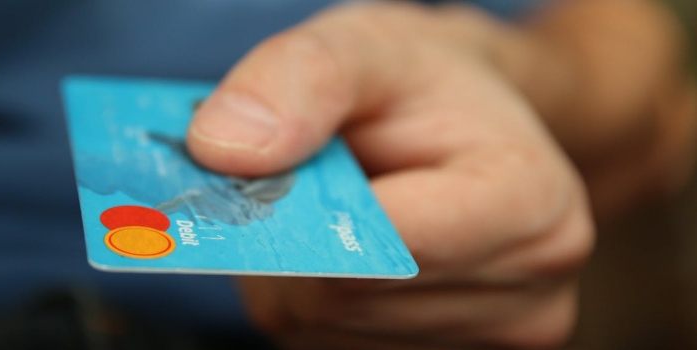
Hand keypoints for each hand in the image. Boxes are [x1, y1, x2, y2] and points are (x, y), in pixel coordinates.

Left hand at [187, 2, 592, 348]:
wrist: (470, 125)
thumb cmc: (425, 85)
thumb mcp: (367, 45)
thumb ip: (302, 79)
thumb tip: (223, 150)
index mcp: (531, 205)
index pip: (385, 243)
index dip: (303, 208)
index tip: (268, 167)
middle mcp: (528, 292)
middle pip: (341, 300)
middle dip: (294, 236)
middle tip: (306, 179)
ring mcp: (489, 339)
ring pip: (323, 328)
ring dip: (299, 268)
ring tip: (338, 209)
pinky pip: (328, 342)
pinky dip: (312, 296)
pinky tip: (345, 250)